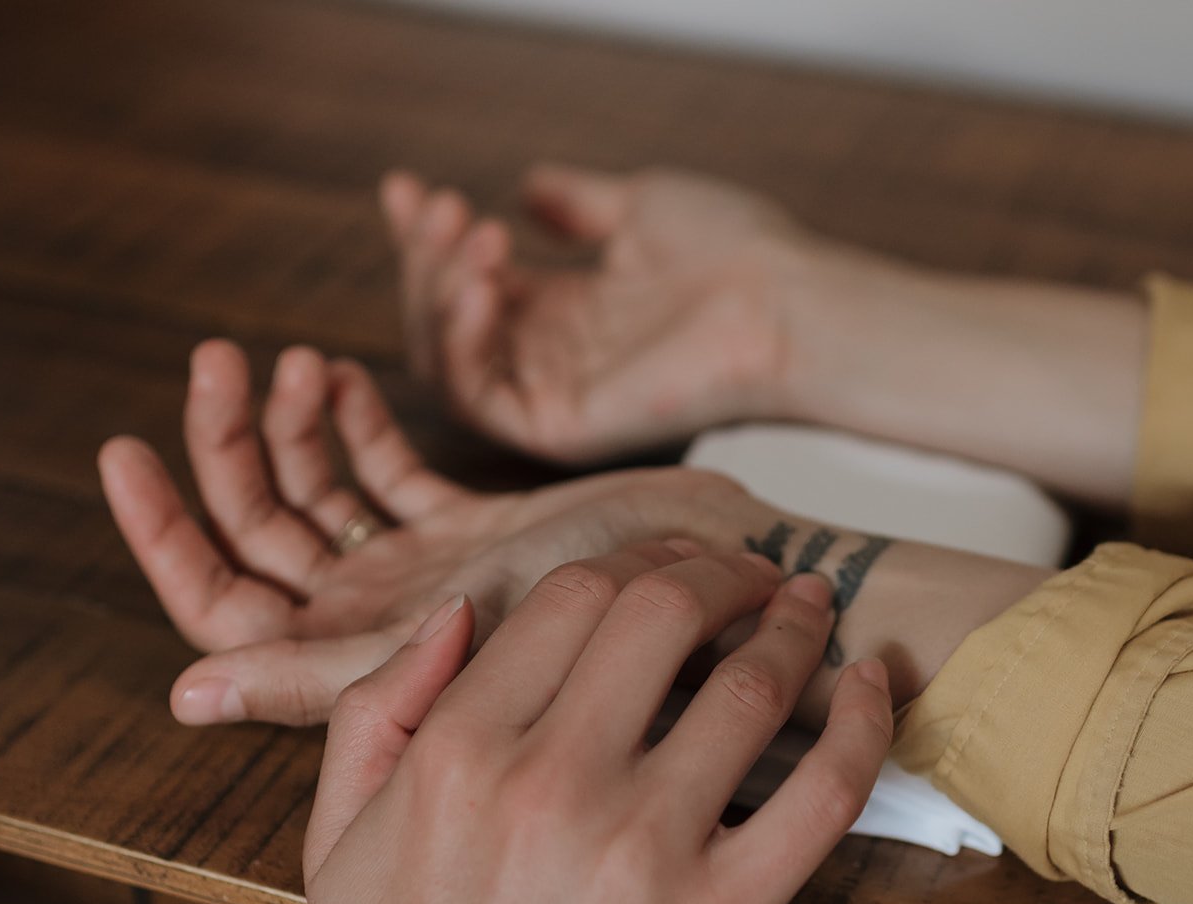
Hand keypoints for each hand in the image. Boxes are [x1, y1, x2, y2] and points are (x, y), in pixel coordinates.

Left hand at [97, 338, 752, 725]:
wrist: (752, 599)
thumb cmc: (635, 645)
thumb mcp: (469, 653)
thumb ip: (334, 683)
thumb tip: (184, 693)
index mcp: (367, 660)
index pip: (222, 605)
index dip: (165, 534)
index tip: (126, 449)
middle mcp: (384, 620)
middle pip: (260, 537)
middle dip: (225, 448)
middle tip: (217, 361)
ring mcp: (426, 572)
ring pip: (320, 496)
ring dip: (290, 424)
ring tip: (295, 359)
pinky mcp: (472, 528)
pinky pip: (387, 474)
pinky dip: (359, 424)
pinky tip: (347, 378)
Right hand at [305, 546, 893, 903]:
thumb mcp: (338, 836)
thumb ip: (377, 707)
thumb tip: (456, 611)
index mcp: (461, 751)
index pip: (572, 595)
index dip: (636, 559)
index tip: (670, 566)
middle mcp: (554, 783)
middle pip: (665, 612)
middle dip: (721, 572)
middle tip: (747, 574)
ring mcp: (645, 850)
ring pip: (751, 688)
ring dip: (794, 626)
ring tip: (807, 608)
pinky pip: (822, 795)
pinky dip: (863, 724)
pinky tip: (872, 684)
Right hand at [381, 165, 801, 462]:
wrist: (786, 299)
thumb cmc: (736, 252)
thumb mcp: (640, 207)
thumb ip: (577, 205)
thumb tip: (526, 186)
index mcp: (569, 313)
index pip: (469, 283)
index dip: (428, 239)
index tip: (407, 187)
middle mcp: (553, 359)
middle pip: (443, 322)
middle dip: (424, 260)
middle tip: (441, 204)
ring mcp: (554, 395)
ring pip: (446, 361)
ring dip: (437, 294)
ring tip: (472, 237)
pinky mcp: (561, 429)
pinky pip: (477, 399)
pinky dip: (462, 342)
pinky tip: (483, 285)